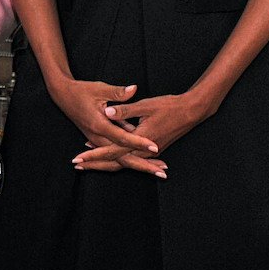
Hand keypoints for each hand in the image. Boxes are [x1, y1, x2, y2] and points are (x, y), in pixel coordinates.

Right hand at [47, 77, 158, 160]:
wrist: (63, 96)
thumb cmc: (81, 91)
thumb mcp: (100, 89)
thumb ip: (118, 92)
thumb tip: (133, 89)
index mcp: (99, 125)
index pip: (123, 138)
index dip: (139, 142)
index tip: (155, 147)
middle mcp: (97, 137)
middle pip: (122, 158)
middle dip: (143, 166)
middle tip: (163, 172)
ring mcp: (97, 141)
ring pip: (120, 159)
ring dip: (140, 164)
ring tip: (160, 169)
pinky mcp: (99, 140)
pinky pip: (116, 154)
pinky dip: (131, 157)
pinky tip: (147, 158)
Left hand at [73, 89, 219, 174]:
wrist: (192, 111)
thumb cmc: (169, 106)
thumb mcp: (146, 105)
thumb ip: (126, 109)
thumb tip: (108, 110)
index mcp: (140, 139)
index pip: (112, 151)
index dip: (93, 156)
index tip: (78, 159)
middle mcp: (144, 150)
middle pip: (115, 163)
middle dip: (95, 164)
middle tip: (76, 165)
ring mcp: (149, 151)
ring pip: (123, 162)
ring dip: (105, 162)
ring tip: (87, 161)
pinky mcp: (152, 149)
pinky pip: (131, 157)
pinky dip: (118, 157)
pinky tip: (107, 152)